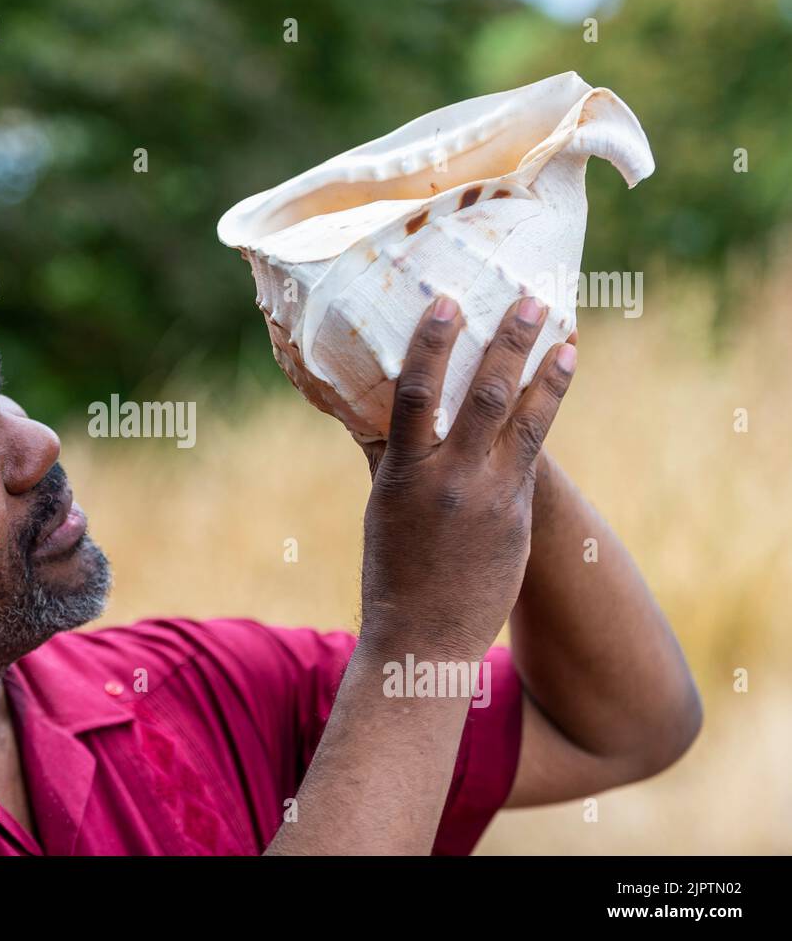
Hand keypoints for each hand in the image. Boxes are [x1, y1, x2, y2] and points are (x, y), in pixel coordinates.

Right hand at [359, 296, 576, 659]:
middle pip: (484, 396)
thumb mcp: (380, 509)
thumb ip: (386, 457)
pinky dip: (544, 417)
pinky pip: (532, 456)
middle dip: (509, 343)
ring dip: (548, 374)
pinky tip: (555, 390)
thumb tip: (373, 410)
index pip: (417, 394)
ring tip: (567, 338)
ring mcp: (491, 500)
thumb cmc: (391, 572)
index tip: (448, 302)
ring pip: (526, 423)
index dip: (432, 343)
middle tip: (530, 300)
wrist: (424, 640)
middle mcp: (451, 482)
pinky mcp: (518, 519)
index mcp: (404, 475)